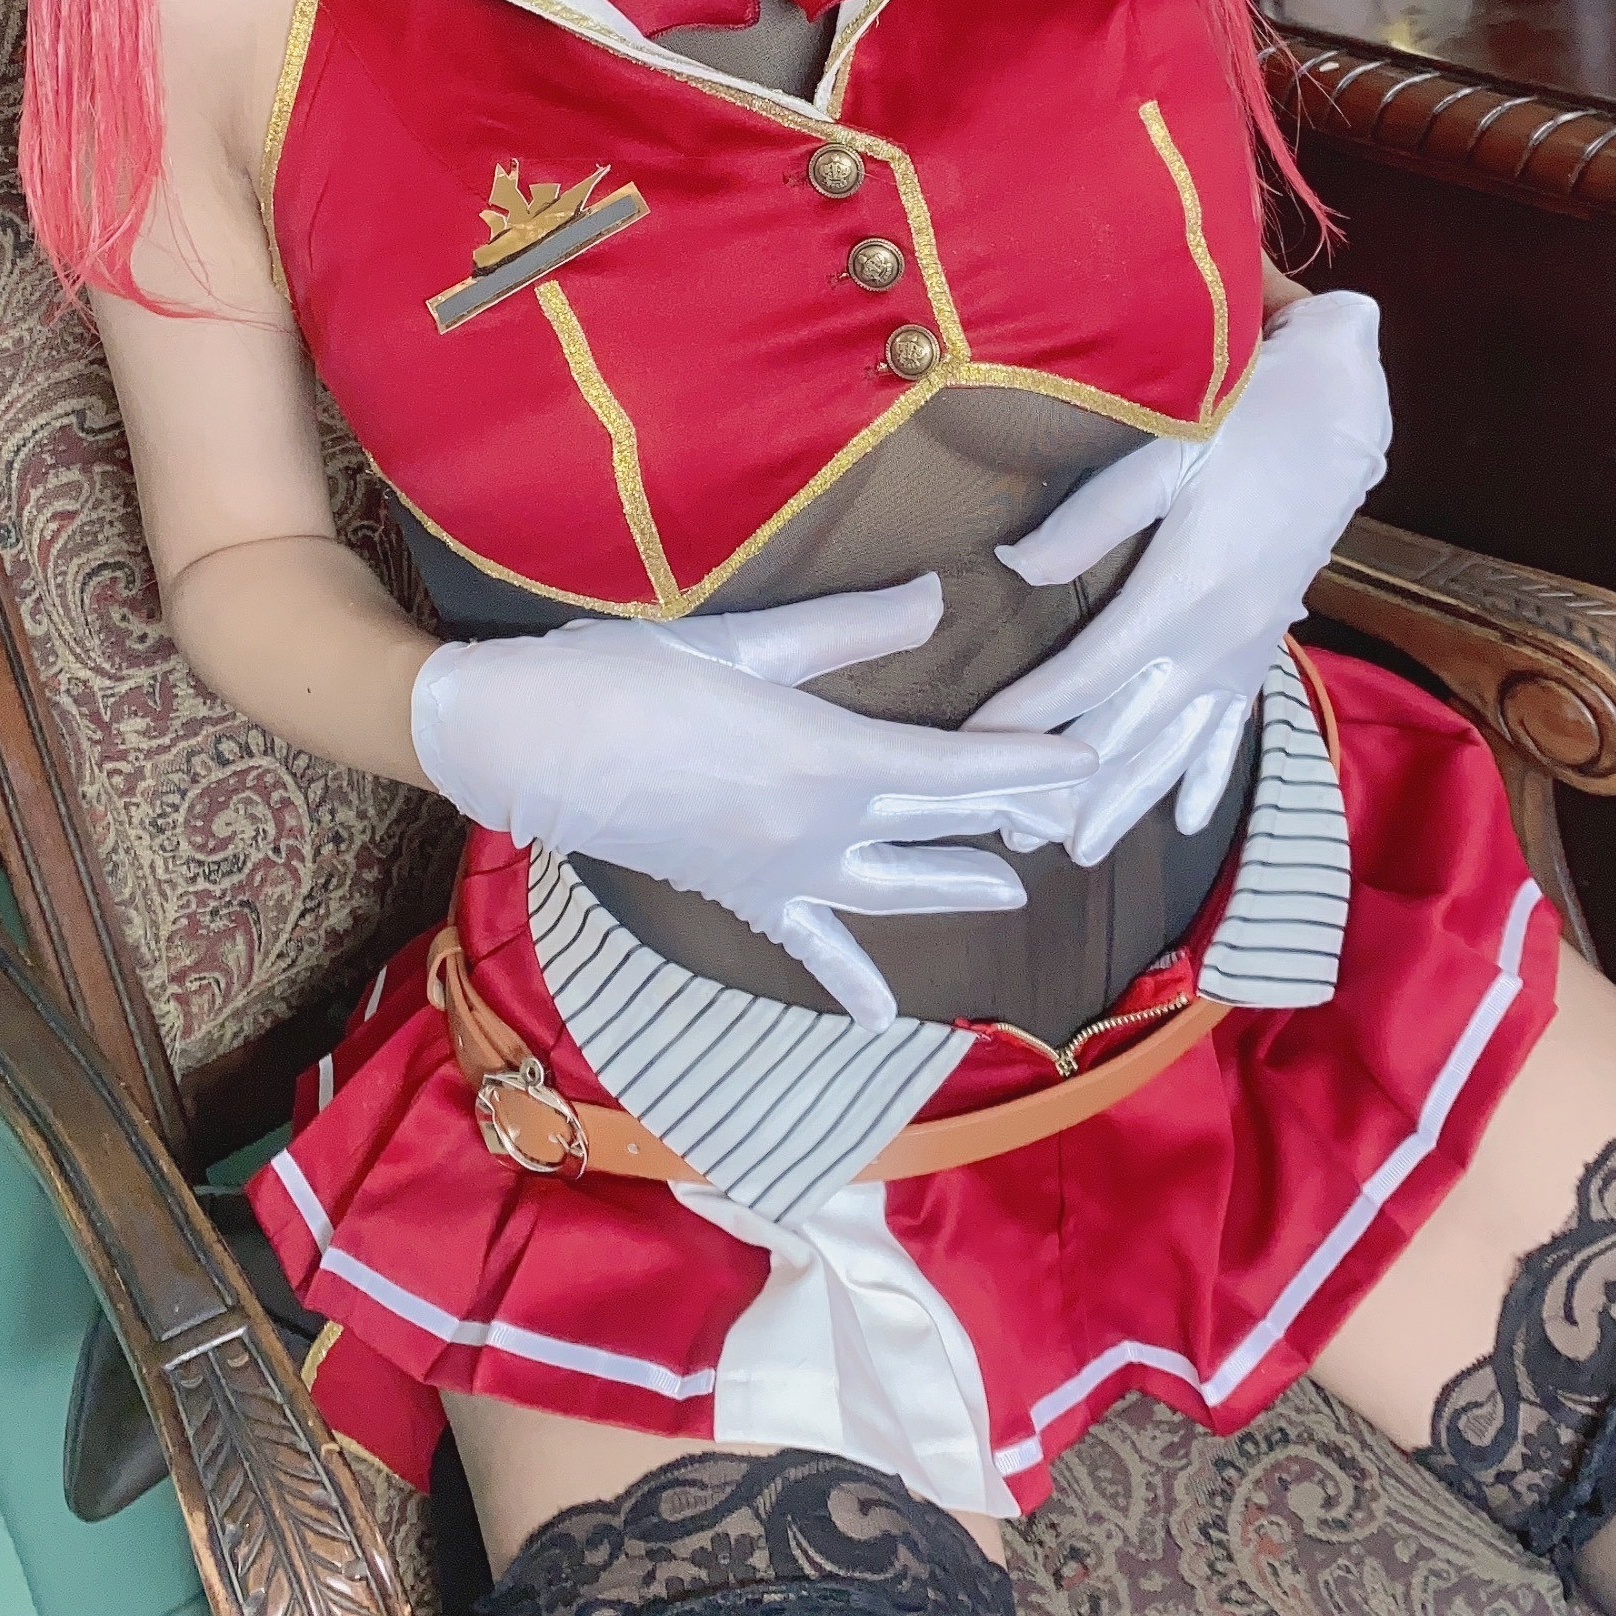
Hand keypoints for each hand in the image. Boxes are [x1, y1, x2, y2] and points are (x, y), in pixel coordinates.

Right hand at [408, 576, 1090, 1029]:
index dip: (1031, 766)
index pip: (960, 772)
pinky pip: (805, 945)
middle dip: (1011, 825)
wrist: (525, 743)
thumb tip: (936, 601)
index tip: (1089, 760)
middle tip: (1071, 818)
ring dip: (954, 886)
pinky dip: (845, 981)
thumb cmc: (626, 673)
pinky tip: (881, 1014)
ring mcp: (779, 871)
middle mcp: (816, 829)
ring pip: (892, 892)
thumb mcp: (744, 641)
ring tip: (1011, 887)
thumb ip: (847, 628)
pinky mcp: (739, 895)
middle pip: (941, 833)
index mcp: (826, 758)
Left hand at [967, 293, 1389, 863]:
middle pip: (1128, 732)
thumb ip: (1089, 520)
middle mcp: (1216, 639)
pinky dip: (1207, 777)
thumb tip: (1012, 565)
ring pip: (1178, 746)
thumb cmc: (1245, 417)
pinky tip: (1185, 820)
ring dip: (1128, 802)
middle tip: (1014, 838)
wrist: (1342, 410)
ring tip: (1081, 852)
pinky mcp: (1266, 644)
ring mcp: (1246, 648)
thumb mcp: (1165, 455)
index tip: (972, 752)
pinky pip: (1233, 728)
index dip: (1026, 716)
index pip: (1085, 675)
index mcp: (1181, 592)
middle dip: (1069, 789)